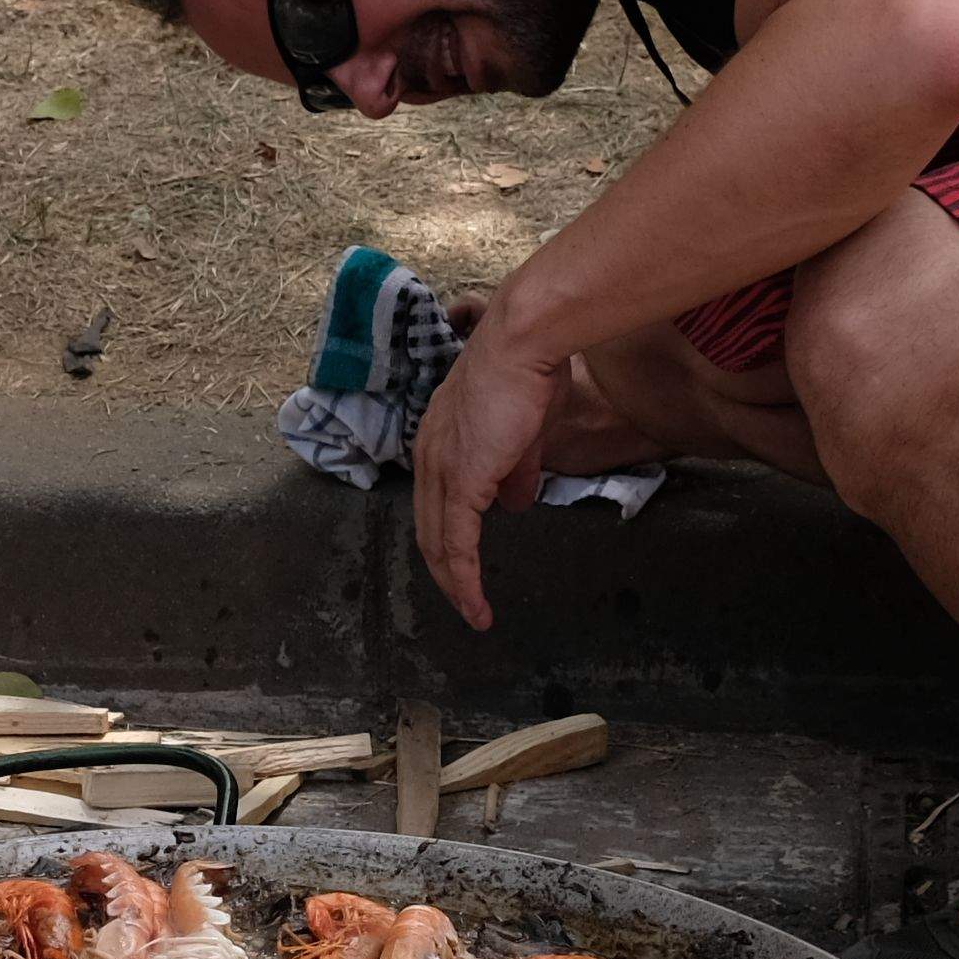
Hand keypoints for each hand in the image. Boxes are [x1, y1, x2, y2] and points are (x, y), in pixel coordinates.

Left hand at [405, 328, 560, 634]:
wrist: (525, 345)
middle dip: (446, 570)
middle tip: (466, 600)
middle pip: (429, 529)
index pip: (437, 502)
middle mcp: (429, 457)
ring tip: (474, 613)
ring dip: (455, 585)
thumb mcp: (524, 432)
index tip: (466, 563)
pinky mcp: (460, 483)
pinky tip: (476, 606)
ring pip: (439, 544)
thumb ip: (515, 470)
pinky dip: (464, 581)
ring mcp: (441, 471)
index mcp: (440, 440)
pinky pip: (458, 545)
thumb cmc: (530, 374)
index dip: (450, 537)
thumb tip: (514, 503)